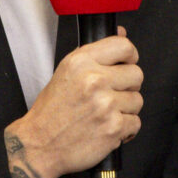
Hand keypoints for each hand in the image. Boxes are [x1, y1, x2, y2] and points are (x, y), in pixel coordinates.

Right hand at [4, 27, 142, 177]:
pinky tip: (107, 128)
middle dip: (127, 86)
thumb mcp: (66, 72)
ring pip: (137, 100)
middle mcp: (94, 80)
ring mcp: (105, 104)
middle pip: (137, 74)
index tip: (126, 64)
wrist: (40, 144)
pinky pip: (135, 123)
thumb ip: (95, 54)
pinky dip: (125, 129)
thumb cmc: (52, 110)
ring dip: (125, 109)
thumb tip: (122, 33)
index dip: (129, 56)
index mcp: (81, 62)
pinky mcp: (114, 128)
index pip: (124, 47)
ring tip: (105, 114)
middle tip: (111, 94)